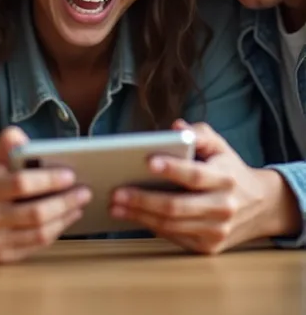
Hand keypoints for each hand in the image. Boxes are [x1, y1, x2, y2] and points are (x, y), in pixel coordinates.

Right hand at [0, 127, 91, 262]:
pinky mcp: (3, 258)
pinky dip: (58, 230)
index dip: (48, 180)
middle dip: (65, 202)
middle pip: (35, 213)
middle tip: (85, 191)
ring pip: (39, 232)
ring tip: (81, 203)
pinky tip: (70, 216)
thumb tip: (19, 136)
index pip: (21, 183)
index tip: (71, 174)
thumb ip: (8, 145)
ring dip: (65, 216)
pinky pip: (38, 244)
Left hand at [110, 121, 300, 253]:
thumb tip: (176, 128)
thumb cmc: (229, 169)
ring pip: (172, 225)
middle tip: (116, 192)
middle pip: (177, 206)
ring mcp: (216, 231)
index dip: (172, 169)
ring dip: (140, 216)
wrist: (260, 205)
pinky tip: (132, 216)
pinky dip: (150, 226)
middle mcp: (223, 207)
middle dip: (143, 200)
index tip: (147, 161)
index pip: (195, 175)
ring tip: (115, 206)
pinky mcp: (208, 247)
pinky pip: (174, 237)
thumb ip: (198, 133)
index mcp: (225, 178)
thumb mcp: (220, 146)